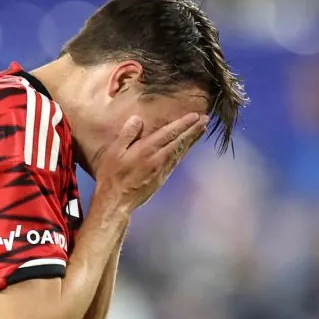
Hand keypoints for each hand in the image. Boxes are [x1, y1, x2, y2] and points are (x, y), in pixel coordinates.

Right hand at [92, 112, 207, 213]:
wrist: (116, 202)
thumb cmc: (112, 176)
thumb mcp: (113, 152)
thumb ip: (127, 134)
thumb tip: (138, 119)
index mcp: (146, 149)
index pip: (169, 133)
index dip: (183, 123)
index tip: (195, 116)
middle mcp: (158, 158)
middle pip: (180, 141)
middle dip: (193, 129)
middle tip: (206, 119)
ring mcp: (162, 170)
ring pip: (181, 151)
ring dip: (192, 139)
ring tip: (202, 130)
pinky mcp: (162, 178)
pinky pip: (177, 161)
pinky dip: (185, 152)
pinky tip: (188, 147)